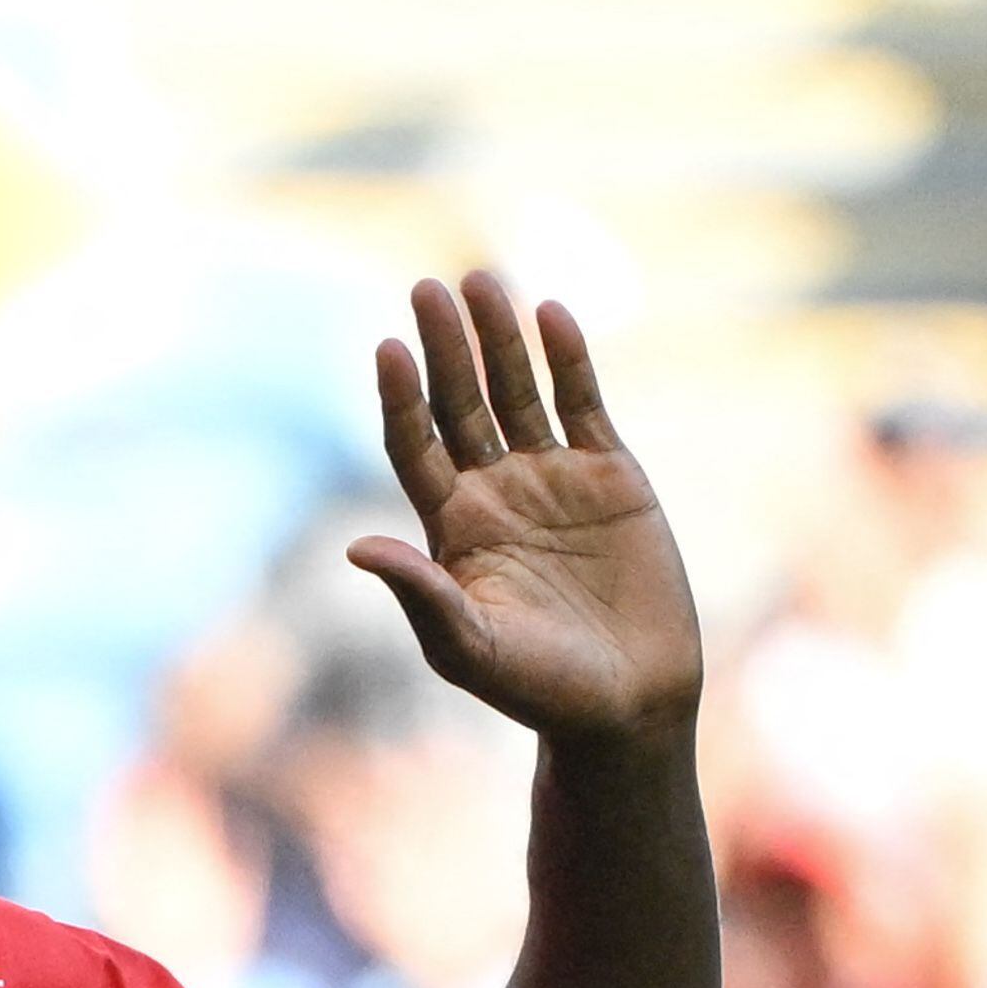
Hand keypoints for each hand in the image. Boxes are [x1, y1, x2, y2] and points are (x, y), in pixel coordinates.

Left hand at [351, 272, 703, 744]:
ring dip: (500, 339)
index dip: (401, 398)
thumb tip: (357, 549)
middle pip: (461, 402)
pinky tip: (552, 314)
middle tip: (427, 288)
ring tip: (483, 281)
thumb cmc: (540, 690)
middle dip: (445, 348)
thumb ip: (421, 595)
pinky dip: (569, 361)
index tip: (387, 347)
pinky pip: (583, 405)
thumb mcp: (470, 648)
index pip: (415, 445)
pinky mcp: (611, 475)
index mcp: (453, 527)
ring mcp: (553, 478)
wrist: (629, 706)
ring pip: (519, 391)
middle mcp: (496, 492)